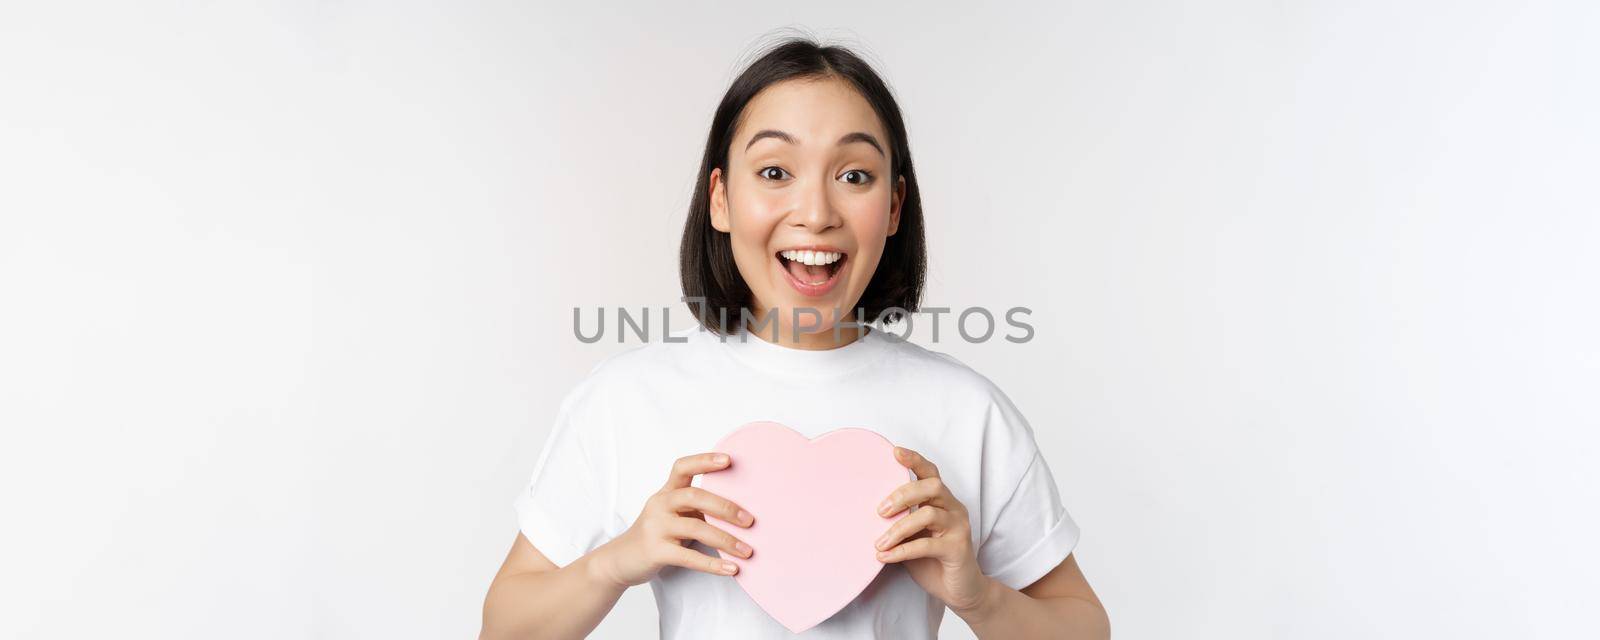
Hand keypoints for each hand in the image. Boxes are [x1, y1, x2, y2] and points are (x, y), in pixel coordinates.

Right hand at [588, 452, 755, 588]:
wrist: (619, 560)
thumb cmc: (656, 535)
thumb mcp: (672, 515)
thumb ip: (696, 508)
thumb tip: (739, 511)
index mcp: (666, 492)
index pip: (682, 467)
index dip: (704, 460)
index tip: (729, 459)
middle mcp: (660, 505)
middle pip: (695, 496)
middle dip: (725, 508)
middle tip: (750, 521)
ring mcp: (656, 527)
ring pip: (695, 528)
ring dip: (725, 540)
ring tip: (747, 551)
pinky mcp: (655, 551)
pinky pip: (688, 557)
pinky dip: (713, 564)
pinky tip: (731, 569)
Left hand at [874, 447, 992, 613]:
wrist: (959, 590)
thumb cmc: (932, 559)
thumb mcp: (911, 536)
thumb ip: (898, 521)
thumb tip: (865, 513)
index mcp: (942, 500)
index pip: (931, 472)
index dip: (914, 460)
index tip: (894, 452)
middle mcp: (954, 508)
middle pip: (932, 486)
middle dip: (903, 494)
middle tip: (880, 511)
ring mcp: (959, 527)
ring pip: (928, 514)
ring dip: (898, 528)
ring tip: (878, 543)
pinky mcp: (958, 549)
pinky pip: (927, 545)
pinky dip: (902, 550)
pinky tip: (885, 557)